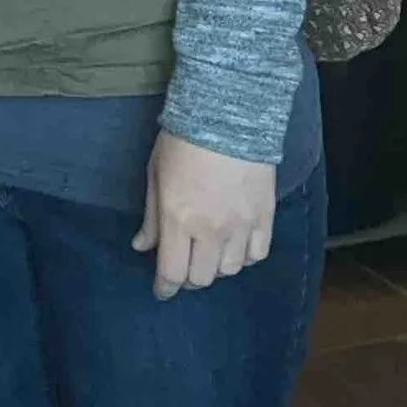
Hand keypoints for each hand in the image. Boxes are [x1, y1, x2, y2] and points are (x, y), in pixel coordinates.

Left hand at [133, 130, 277, 301]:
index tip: (161, 290)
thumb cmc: (183, 141)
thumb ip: (151, 217)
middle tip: (183, 266)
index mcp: (179, 220)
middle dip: (188, 278)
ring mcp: (241, 226)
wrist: (228, 116)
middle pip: (201, 278)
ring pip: (230, 270)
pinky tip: (235, 247)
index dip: (165, 288)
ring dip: (215, 268)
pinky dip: (244, 257)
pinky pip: (257, 255)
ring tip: (208, 254)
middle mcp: (211, 230)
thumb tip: (141, 246)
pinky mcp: (265, 217)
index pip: (172, 272)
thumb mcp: (156, 175)